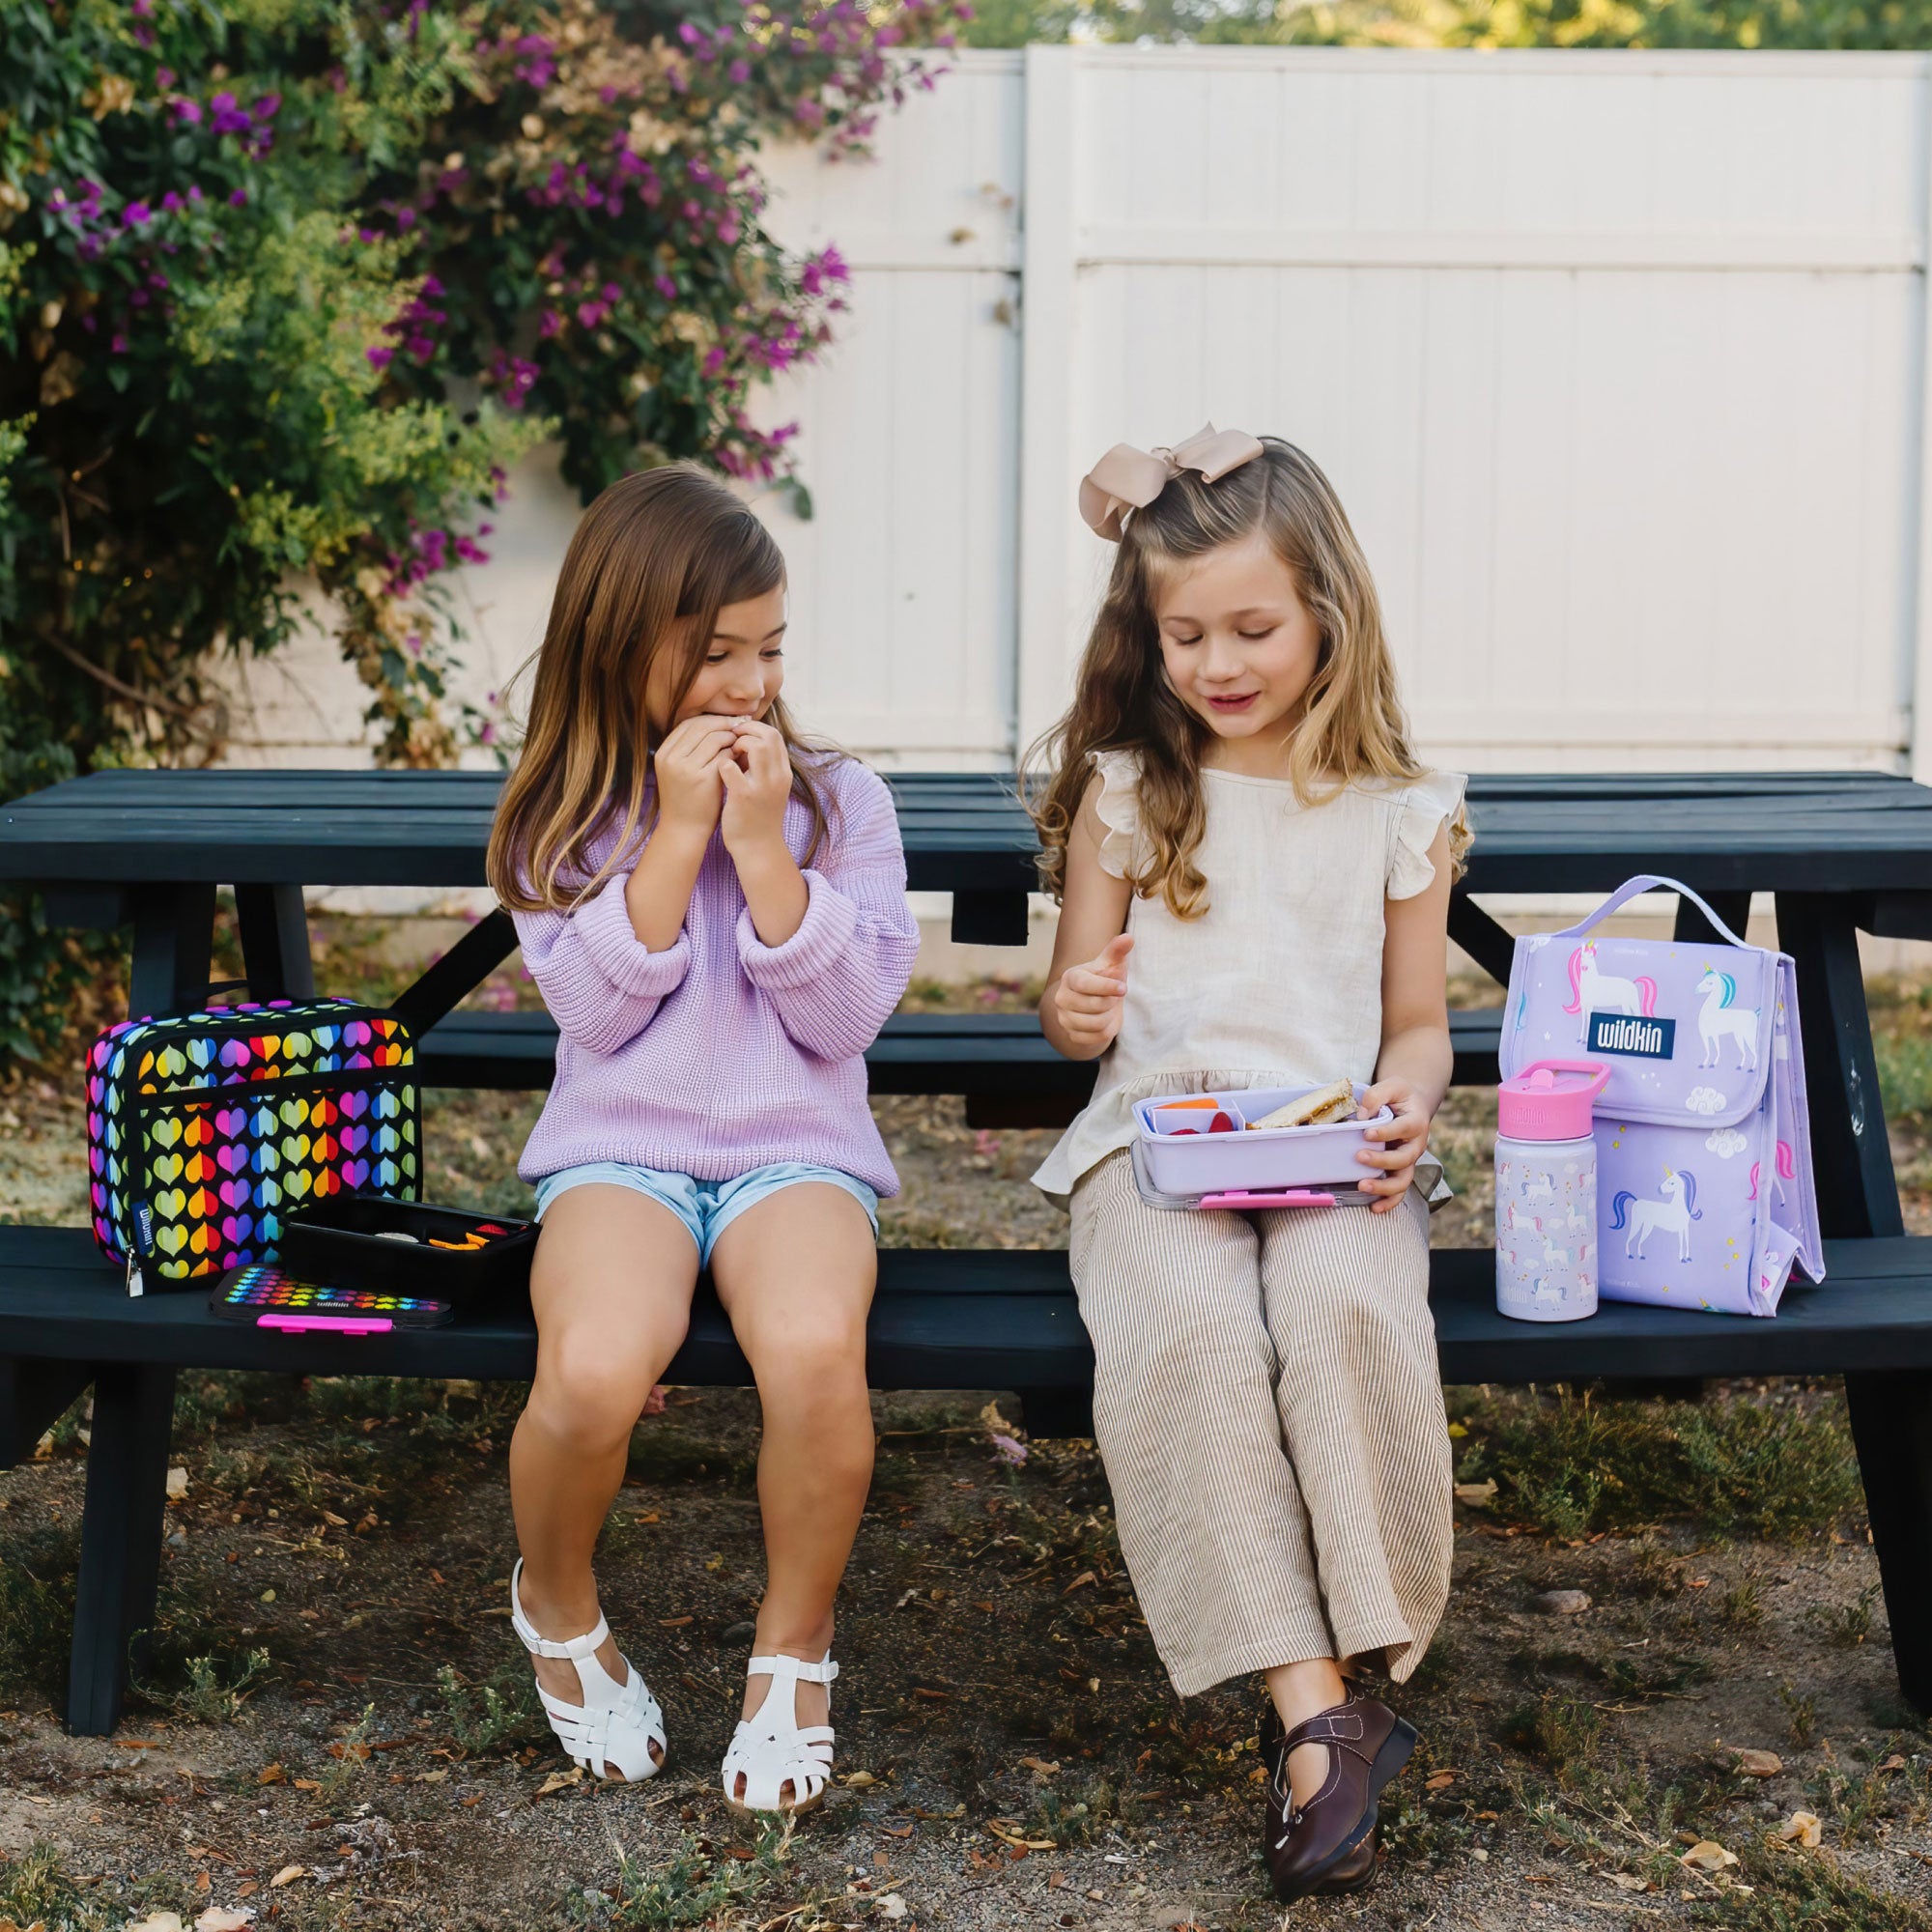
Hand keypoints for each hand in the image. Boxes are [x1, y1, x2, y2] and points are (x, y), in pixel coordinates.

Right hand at [652, 714, 738, 835]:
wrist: (684, 830)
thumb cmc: (686, 799)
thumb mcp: (678, 770)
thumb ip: (689, 749)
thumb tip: (714, 723)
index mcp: (664, 753)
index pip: (689, 724)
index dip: (710, 719)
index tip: (727, 721)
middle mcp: (671, 758)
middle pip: (701, 726)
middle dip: (723, 724)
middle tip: (740, 726)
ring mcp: (686, 768)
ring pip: (714, 738)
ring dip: (731, 738)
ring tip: (740, 743)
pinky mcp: (703, 779)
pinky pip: (724, 755)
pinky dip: (734, 753)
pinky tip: (740, 757)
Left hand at [717, 717, 793, 860]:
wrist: (758, 848)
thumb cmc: (759, 816)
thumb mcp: (770, 788)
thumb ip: (764, 767)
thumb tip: (748, 742)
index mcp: (783, 773)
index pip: (775, 736)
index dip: (755, 729)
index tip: (740, 734)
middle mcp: (777, 777)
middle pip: (768, 735)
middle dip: (747, 730)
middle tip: (731, 738)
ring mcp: (762, 786)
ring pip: (755, 746)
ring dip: (738, 743)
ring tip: (728, 753)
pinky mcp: (743, 797)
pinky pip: (730, 767)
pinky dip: (722, 762)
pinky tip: (718, 770)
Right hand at [1053, 933, 1132, 1050]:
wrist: (1095, 1003)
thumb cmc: (1104, 979)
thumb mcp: (1111, 964)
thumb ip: (1117, 951)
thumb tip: (1128, 938)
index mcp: (1070, 978)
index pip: (1085, 984)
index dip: (1106, 987)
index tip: (1123, 988)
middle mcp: (1062, 998)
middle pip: (1093, 1006)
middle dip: (1110, 1002)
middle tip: (1113, 997)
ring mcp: (1064, 1018)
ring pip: (1096, 1024)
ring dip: (1109, 1017)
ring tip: (1108, 1008)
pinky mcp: (1071, 1034)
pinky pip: (1096, 1038)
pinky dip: (1106, 1031)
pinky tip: (1104, 1021)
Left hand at [1355, 1076, 1431, 1212]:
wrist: (1413, 1106)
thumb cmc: (1400, 1096)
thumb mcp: (1392, 1086)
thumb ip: (1376, 1096)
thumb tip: (1360, 1116)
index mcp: (1416, 1122)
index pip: (1404, 1128)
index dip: (1386, 1132)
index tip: (1366, 1133)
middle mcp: (1416, 1145)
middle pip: (1404, 1159)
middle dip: (1382, 1161)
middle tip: (1359, 1156)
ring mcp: (1410, 1160)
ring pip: (1403, 1180)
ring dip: (1384, 1186)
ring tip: (1362, 1186)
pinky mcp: (1402, 1170)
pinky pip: (1399, 1191)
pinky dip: (1389, 1202)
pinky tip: (1374, 1208)